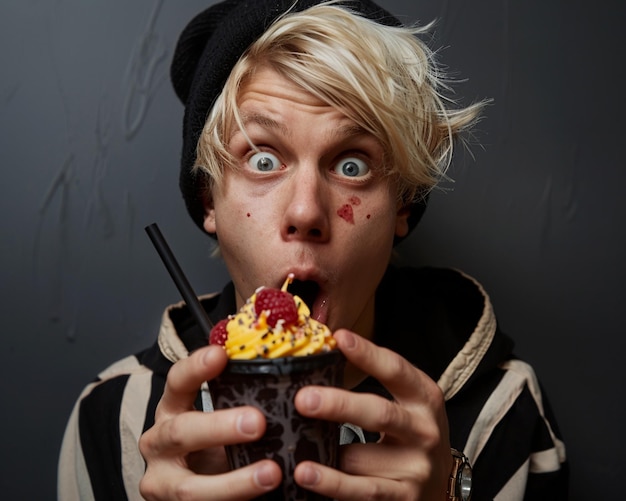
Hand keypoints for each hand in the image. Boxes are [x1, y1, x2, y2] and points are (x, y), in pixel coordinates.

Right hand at [138, 345, 281, 499]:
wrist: (191, 491)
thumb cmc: (213, 445)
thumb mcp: (219, 420)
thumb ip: (242, 402)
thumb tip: (295, 378)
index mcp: (171, 410)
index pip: (177, 381)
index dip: (196, 367)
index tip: (220, 354)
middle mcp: (158, 443)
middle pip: (182, 432)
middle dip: (220, 428)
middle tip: (258, 422)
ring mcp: (161, 483)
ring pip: (191, 488)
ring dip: (234, 483)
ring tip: (272, 473)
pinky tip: (266, 496)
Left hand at [293, 329, 452, 500]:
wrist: (441, 482)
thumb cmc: (411, 432)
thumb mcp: (406, 402)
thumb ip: (376, 380)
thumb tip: (324, 354)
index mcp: (424, 398)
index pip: (395, 370)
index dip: (368, 353)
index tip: (339, 338)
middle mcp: (423, 431)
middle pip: (379, 414)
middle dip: (339, 406)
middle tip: (304, 399)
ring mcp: (415, 468)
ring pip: (362, 459)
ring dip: (327, 455)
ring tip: (297, 454)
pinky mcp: (403, 498)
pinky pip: (361, 492)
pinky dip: (332, 485)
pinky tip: (308, 476)